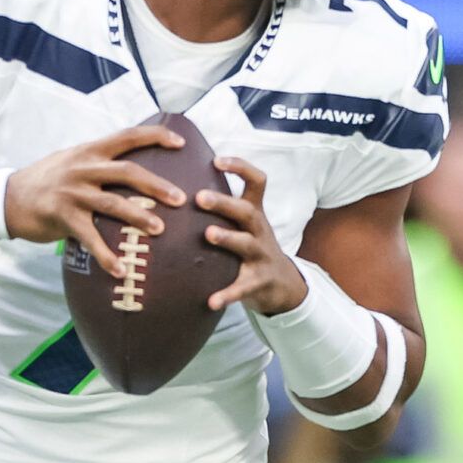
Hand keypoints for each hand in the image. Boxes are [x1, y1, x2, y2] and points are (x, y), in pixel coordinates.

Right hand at [3, 124, 186, 277]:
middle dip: (157, 185)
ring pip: (113, 204)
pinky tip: (121, 270)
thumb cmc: (47, 180)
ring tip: (160, 230)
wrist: (8, 198)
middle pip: (127, 172)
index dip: (155, 136)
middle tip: (181, 199)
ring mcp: (72, 192)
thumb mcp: (72, 160)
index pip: (127, 136)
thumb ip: (99, 160)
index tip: (181, 143)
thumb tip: (133, 165)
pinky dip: (106, 256)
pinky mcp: (62, 217)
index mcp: (89, 151)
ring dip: (139, 217)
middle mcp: (83, 168)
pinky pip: (90, 238)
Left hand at [197, 157, 306, 314]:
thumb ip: (223, 206)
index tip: (217, 160)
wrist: (283, 284)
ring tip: (209, 234)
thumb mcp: (244, 223)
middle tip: (199, 197)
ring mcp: (261, 256)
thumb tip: (180, 181)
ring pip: (246, 244)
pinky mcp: (259, 282)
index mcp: (255, 212)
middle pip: (247, 211)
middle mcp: (260, 230)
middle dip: (224, 203)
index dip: (240, 167)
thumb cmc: (251, 246)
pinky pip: (242, 288)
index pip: (256, 181)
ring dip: (228, 238)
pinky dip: (227, 294)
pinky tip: (211, 301)